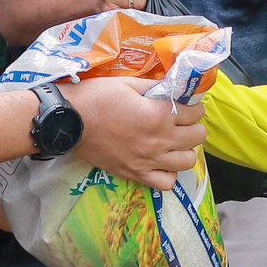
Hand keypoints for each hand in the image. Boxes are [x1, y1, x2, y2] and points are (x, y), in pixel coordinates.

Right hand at [64, 77, 205, 189]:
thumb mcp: (128, 83)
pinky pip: (166, 183)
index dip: (194, 106)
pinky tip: (162, 162)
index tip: (187, 104)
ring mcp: (149, 161)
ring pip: (188, 161)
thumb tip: (173, 88)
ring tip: (174, 142)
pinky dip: (169, 173)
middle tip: (182, 121)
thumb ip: (154, 87)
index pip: (195, 113)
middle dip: (194, 126)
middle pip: (197, 137)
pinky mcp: (136, 174)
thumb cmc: (97, 97)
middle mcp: (159, 140)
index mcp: (159, 115)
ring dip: (185, 149)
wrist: (69, 122)